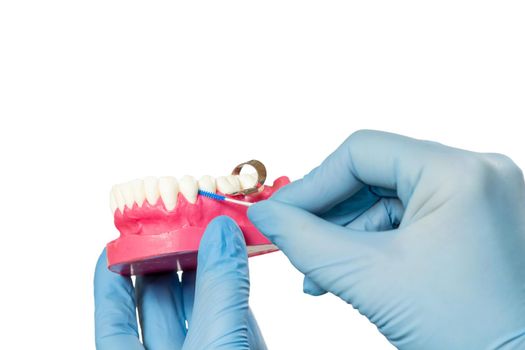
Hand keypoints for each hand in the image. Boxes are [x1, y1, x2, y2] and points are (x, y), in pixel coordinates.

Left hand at [94, 216, 265, 349]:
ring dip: (207, 263)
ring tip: (211, 226)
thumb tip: (221, 233)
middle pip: (161, 299)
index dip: (111, 277)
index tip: (116, 241)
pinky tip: (240, 254)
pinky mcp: (242, 348)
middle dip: (170, 255)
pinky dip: (237, 281)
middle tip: (180, 218)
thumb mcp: (215, 346)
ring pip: (200, 301)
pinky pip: (235, 311)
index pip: (114, 317)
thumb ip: (219, 292)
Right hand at [248, 130, 524, 349]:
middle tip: (298, 244)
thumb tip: (266, 216)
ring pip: (390, 201)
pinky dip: (377, 243)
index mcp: (460, 172)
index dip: (313, 183)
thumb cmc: (473, 335)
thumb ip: (306, 241)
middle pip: (375, 176)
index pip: (362, 152)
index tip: (280, 213)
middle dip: (330, 215)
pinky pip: (412, 219)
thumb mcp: (372, 280)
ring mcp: (480, 198)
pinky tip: (355, 272)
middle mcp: (476, 174)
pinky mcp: (477, 223)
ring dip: (350, 235)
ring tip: (324, 274)